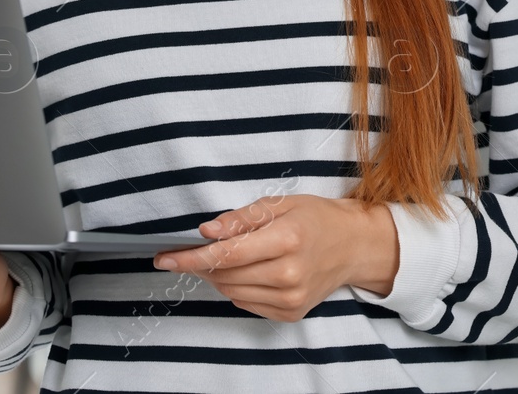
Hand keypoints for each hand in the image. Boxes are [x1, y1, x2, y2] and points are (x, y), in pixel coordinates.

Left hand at [152, 194, 398, 321]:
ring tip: (222, 257)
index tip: (164, 257)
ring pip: (231, 291)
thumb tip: (206, 231)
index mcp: (287, 239)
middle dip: (200, 263)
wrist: (353, 246)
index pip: (227, 253)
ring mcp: (291, 298)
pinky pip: (245, 303)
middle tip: (188, 250)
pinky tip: (246, 271)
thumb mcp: (280, 204)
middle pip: (225, 274)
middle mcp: (289, 273)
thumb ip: (241, 219)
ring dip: (217, 275)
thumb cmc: (316, 218)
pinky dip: (235, 287)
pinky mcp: (290, 313)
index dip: (191, 256)